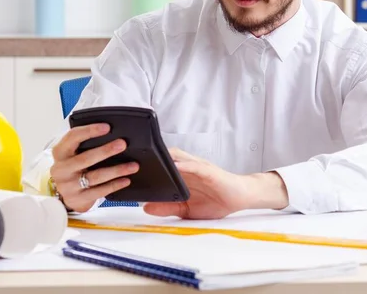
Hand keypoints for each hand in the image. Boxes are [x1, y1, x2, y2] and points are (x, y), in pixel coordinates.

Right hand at [49, 123, 138, 211]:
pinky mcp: (78, 199)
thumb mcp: (71, 153)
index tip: (106, 127)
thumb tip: (110, 134)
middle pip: (86, 158)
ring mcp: (69, 186)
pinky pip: (100, 191)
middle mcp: (62, 169)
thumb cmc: (72, 167)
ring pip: (95, 176)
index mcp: (60, 152)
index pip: (73, 137)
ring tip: (132, 165)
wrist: (63, 193)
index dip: (90, 131)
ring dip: (116, 170)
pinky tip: (125, 180)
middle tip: (122, 144)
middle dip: (106, 151)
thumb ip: (83, 144)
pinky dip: (114, 185)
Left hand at [143, 148, 288, 219]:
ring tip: (147, 158)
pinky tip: (174, 166)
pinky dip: (183, 165)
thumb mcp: (187, 210)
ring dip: (163, 157)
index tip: (125, 165)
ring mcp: (197, 166)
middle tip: (130, 157)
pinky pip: (194, 166)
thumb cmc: (216, 200)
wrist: (241, 197)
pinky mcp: (208, 170)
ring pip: (176, 158)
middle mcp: (187, 167)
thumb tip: (145, 207)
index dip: (144, 164)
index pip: (159, 166)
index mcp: (180, 175)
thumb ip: (167, 208)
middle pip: (164, 158)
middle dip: (148, 157)